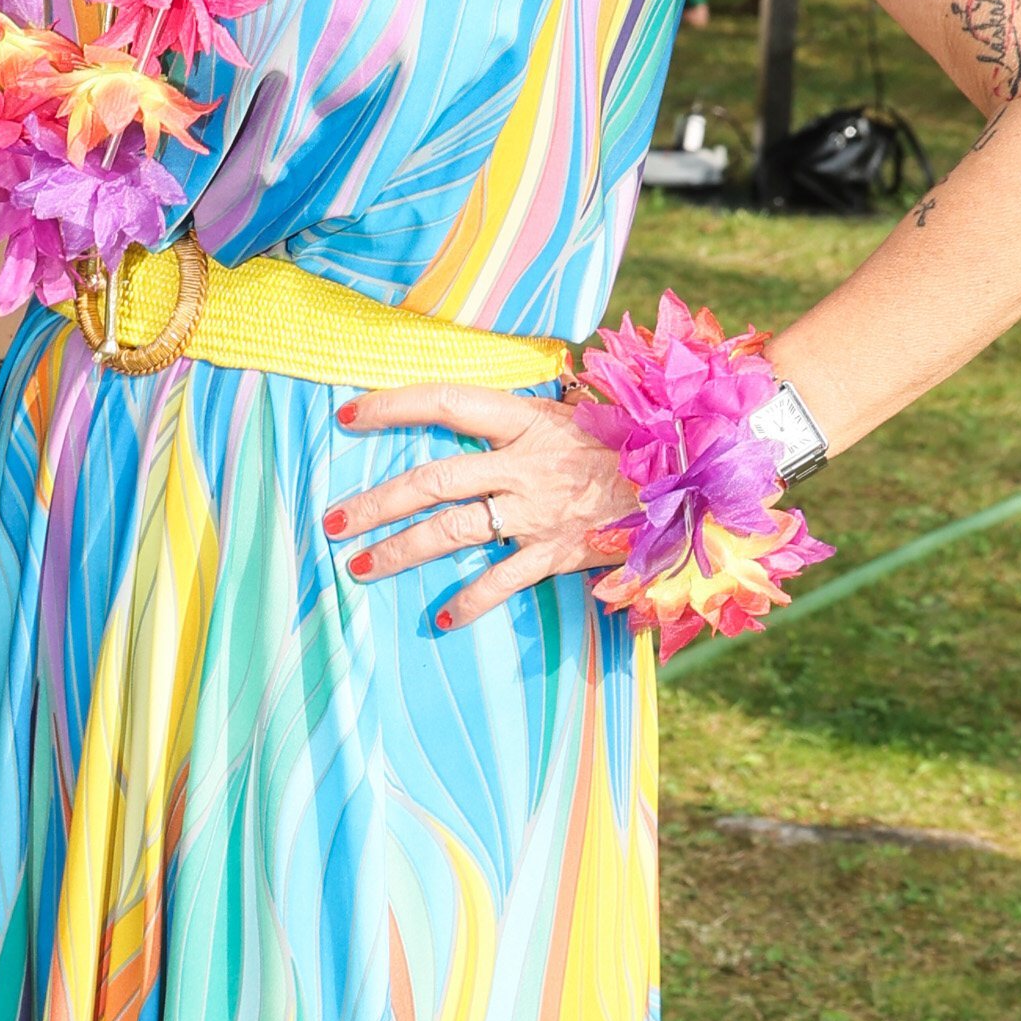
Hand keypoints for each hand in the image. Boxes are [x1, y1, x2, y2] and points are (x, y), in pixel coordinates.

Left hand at [324, 383, 631, 630]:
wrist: (689, 477)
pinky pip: (505, 580)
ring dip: (401, 550)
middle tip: (331, 520)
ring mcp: (538, 510)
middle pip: (434, 479)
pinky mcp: (557, 551)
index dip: (395, 405)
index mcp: (526, 420)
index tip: (348, 414)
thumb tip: (471, 408)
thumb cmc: (627, 442)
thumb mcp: (574, 413)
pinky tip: (444, 617)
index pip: (448, 402)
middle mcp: (525, 463)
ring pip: (454, 530)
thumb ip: (521, 416)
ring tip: (358, 567)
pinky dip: (473, 600)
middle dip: (377, 501)